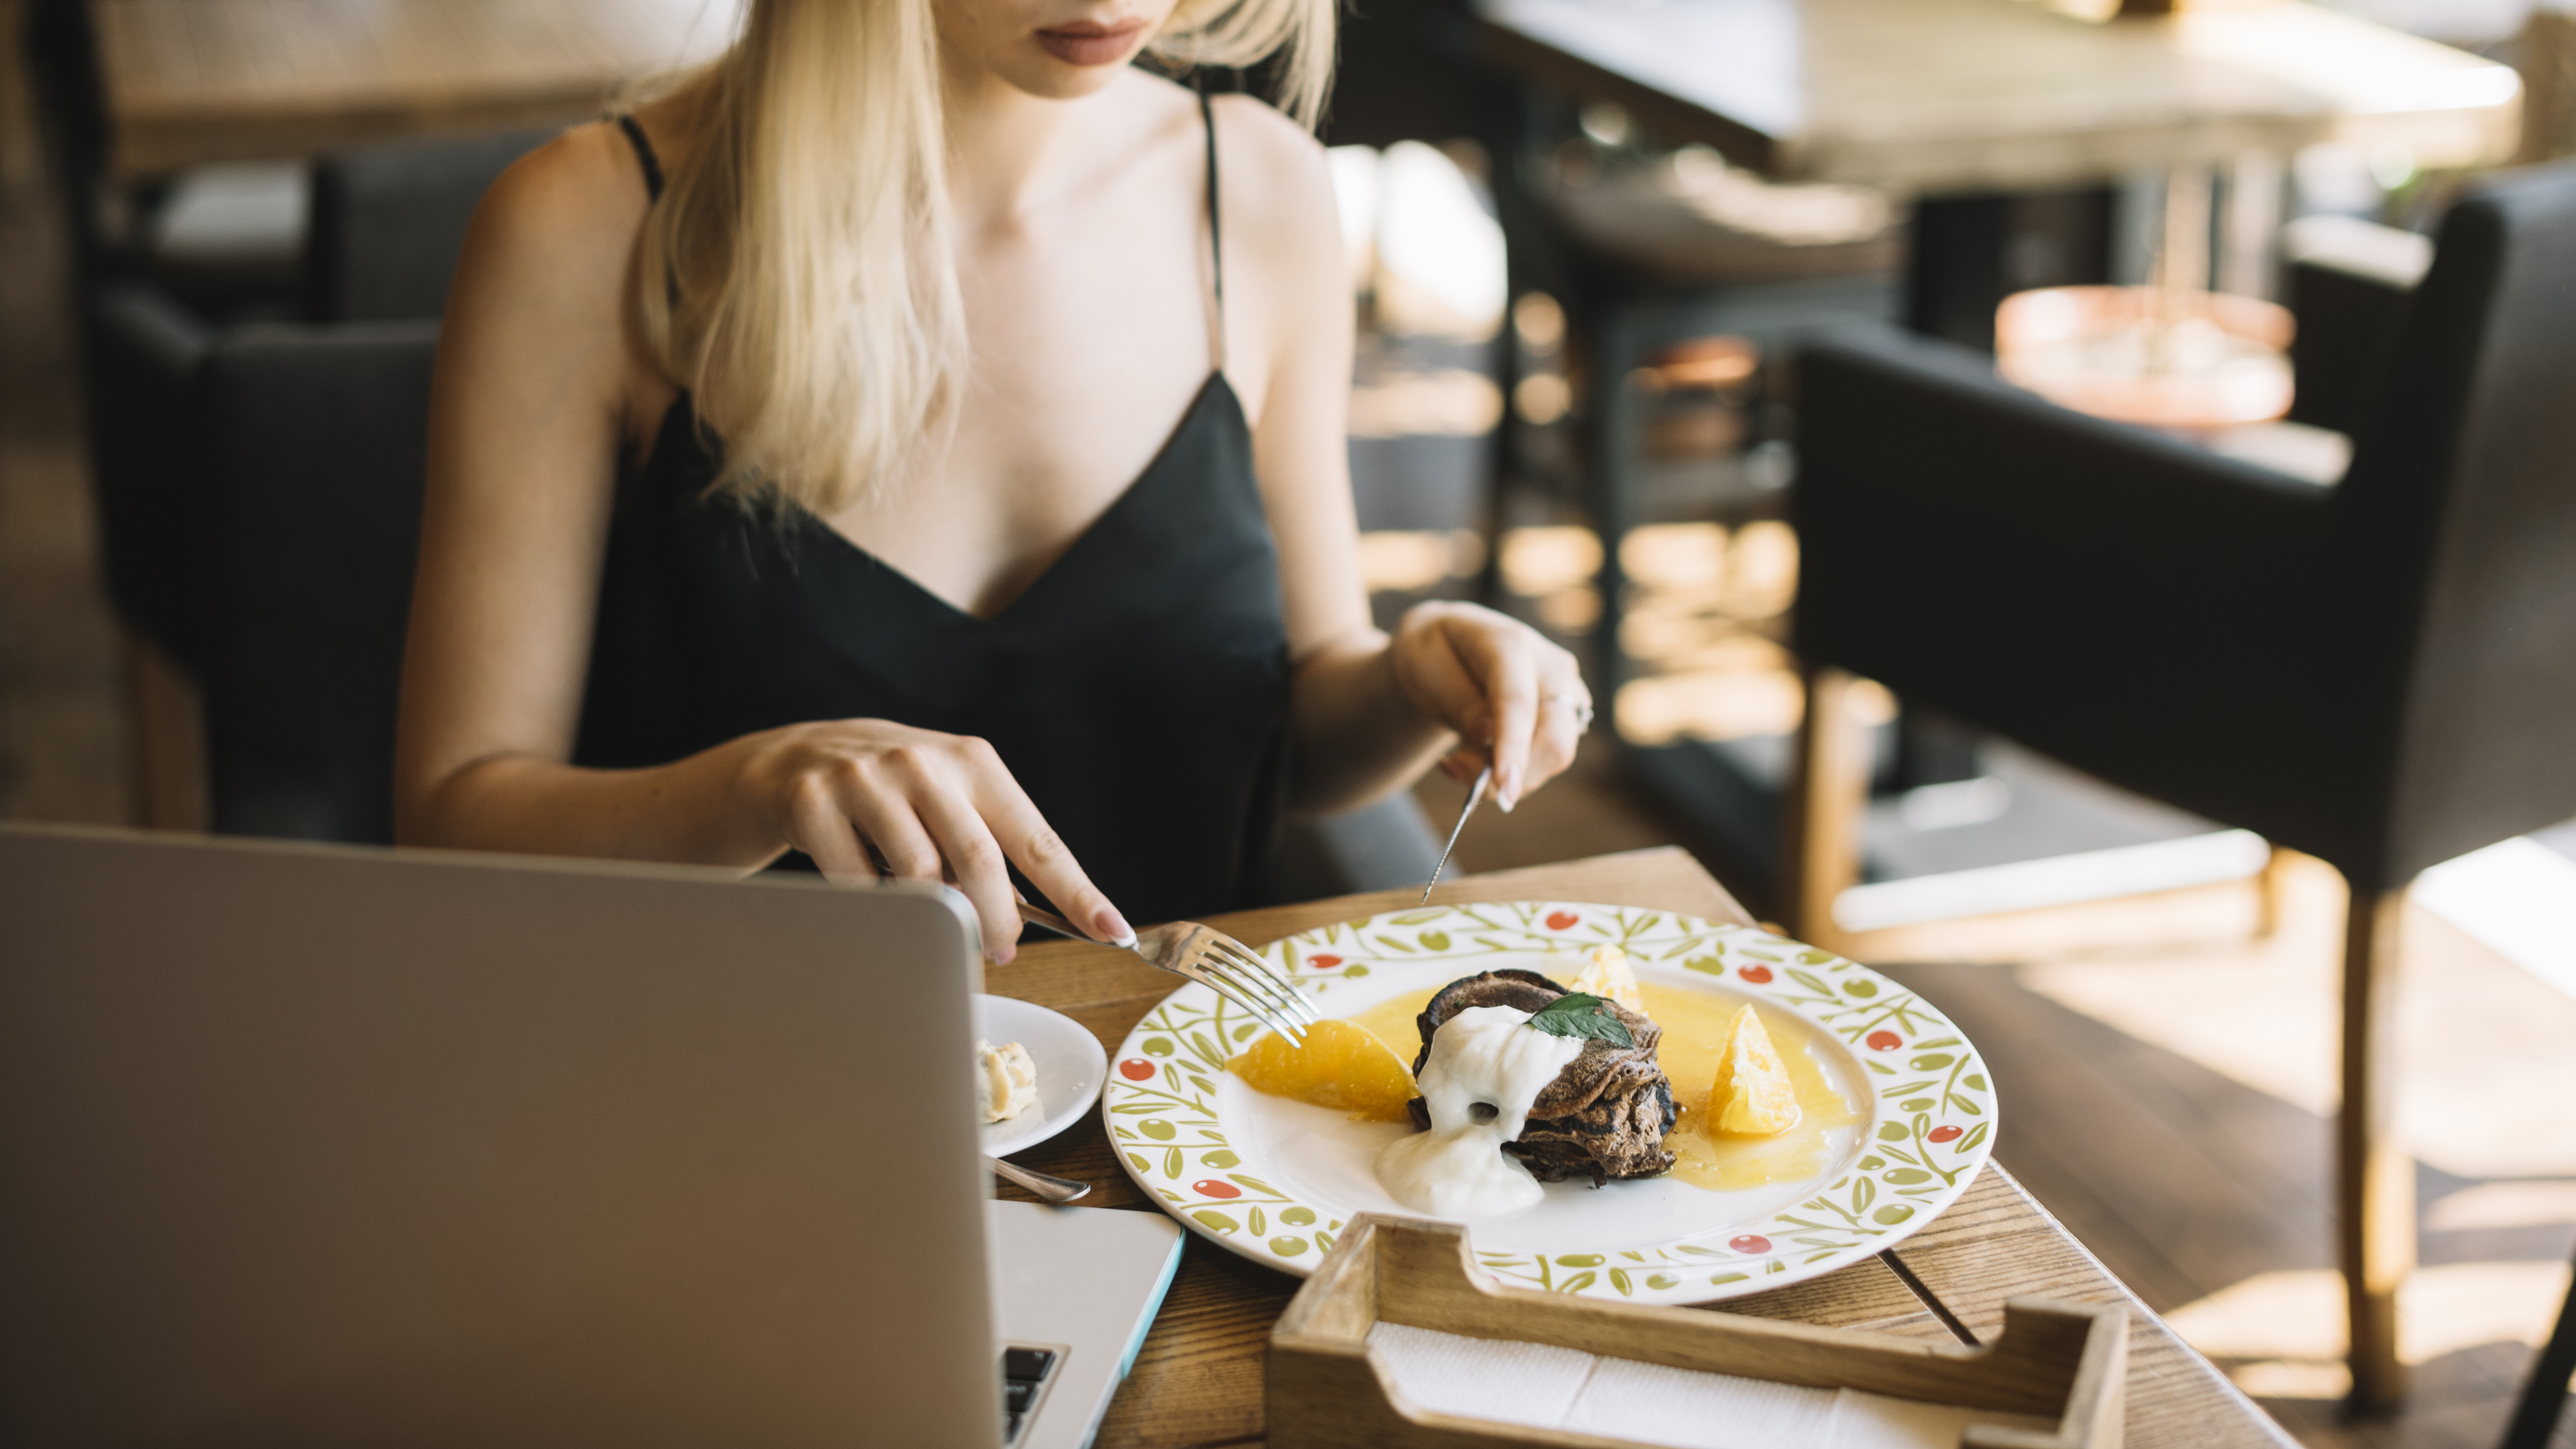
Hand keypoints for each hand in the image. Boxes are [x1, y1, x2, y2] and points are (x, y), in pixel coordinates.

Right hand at [732, 720, 1130, 963]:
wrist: (794, 758)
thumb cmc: (893, 791)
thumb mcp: (950, 797)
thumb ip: (991, 845)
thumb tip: (1030, 920)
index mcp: (974, 763)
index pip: (1036, 838)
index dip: (1077, 891)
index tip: (1111, 930)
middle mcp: (923, 763)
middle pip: (979, 861)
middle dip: (997, 922)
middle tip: (1001, 952)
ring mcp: (865, 781)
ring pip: (918, 875)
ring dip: (936, 917)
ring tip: (935, 921)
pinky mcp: (813, 804)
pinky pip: (858, 884)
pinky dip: (877, 908)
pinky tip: (875, 896)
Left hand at [1389, 601, 1590, 810]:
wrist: (1450, 648)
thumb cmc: (1434, 656)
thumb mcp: (1426, 669)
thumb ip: (1458, 702)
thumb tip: (1488, 736)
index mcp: (1511, 644)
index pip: (1517, 702)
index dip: (1513, 748)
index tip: (1504, 790)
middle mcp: (1552, 666)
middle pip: (1555, 739)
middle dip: (1511, 776)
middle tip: (1456, 768)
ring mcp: (1567, 691)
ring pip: (1554, 757)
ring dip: (1505, 773)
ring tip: (1460, 753)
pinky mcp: (1568, 715)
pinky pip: (1548, 759)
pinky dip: (1512, 769)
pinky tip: (1479, 752)